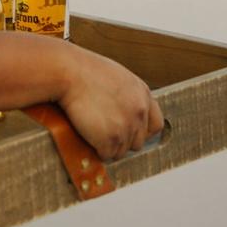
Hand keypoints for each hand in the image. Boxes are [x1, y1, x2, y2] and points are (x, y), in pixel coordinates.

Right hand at [58, 43, 163, 160]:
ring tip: (94, 129)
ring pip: (121, 151)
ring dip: (108, 146)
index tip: (130, 132)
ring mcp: (126, 126)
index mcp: (143, 94)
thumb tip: (127, 113)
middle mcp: (139, 112)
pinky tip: (88, 135)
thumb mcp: (119, 78)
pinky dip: (96, 149)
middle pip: (138, 142)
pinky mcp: (111, 139)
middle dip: (122, 140)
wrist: (71, 72)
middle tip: (105, 131)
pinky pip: (106, 155)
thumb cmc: (88, 72)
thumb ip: (129, 97)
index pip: (156, 125)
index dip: (142, 131)